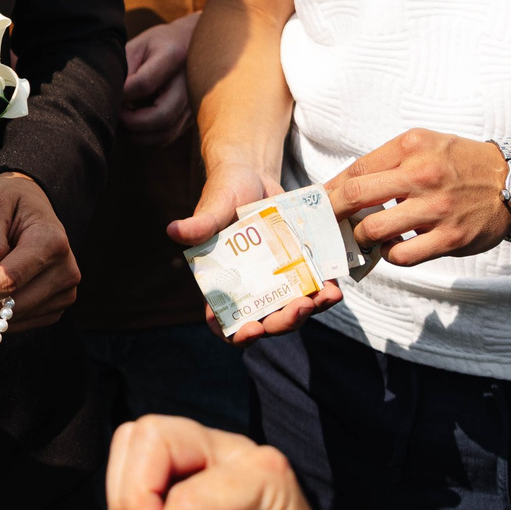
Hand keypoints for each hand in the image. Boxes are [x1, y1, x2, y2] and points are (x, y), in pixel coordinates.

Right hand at [104, 417, 357, 509]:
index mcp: (265, 477)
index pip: (190, 497)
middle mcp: (234, 451)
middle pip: (151, 437)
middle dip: (135, 498)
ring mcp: (206, 451)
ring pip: (133, 443)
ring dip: (128, 499)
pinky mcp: (184, 465)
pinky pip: (130, 463)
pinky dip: (128, 504)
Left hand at [120, 14, 198, 146]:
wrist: (189, 44)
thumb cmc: (157, 44)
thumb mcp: (137, 46)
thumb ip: (125, 70)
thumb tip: (112, 99)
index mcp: (174, 56)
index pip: (144, 84)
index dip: (122, 94)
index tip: (112, 94)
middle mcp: (189, 82)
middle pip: (162, 116)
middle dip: (132, 123)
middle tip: (116, 115)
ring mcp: (194, 101)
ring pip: (166, 133)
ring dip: (139, 134)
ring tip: (122, 121)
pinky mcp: (191, 116)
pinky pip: (168, 136)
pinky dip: (148, 137)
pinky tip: (134, 124)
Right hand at [167, 165, 340, 345]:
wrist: (253, 174)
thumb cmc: (225, 191)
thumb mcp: (214, 205)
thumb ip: (201, 223)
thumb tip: (174, 230)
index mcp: (223, 283)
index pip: (225, 322)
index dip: (237, 334)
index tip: (252, 329)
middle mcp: (251, 288)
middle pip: (268, 321)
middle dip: (285, 321)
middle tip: (301, 306)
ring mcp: (277, 281)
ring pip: (294, 308)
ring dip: (312, 309)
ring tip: (329, 296)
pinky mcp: (298, 268)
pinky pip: (314, 288)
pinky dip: (326, 290)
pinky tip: (336, 284)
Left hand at [325, 129, 509, 266]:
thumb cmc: (461, 163)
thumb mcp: (426, 145)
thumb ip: (389, 161)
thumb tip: (344, 186)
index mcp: (412, 146)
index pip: (355, 170)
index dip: (330, 189)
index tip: (319, 203)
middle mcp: (423, 174)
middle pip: (355, 196)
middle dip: (332, 214)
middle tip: (325, 225)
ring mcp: (437, 208)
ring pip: (374, 230)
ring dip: (361, 237)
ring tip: (363, 237)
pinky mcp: (450, 238)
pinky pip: (402, 256)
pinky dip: (389, 255)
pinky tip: (393, 247)